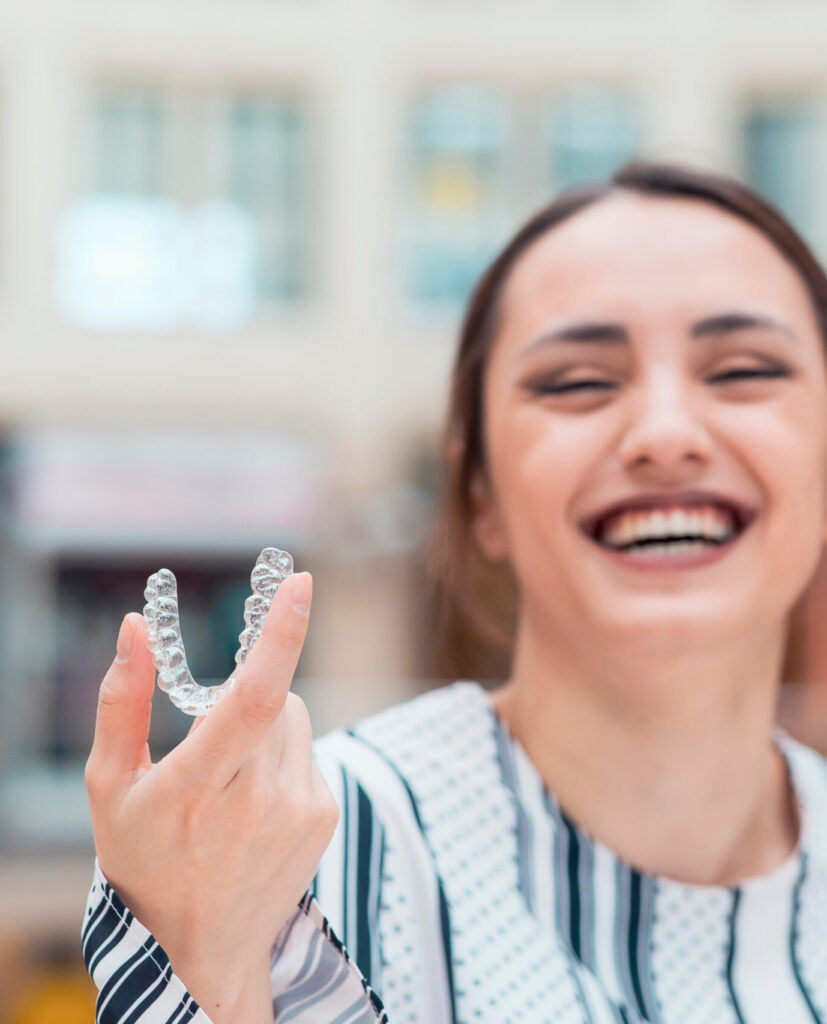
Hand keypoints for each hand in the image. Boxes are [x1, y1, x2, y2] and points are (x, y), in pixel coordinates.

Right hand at [85, 572, 338, 1022]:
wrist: (198, 946)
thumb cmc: (144, 858)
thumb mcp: (111, 785)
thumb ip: (121, 701)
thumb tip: (136, 627)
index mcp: (196, 788)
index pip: (253, 698)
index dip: (280, 635)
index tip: (299, 583)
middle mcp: (257, 800)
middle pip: (275, 698)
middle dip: (247, 696)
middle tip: (212, 744)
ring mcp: (299, 810)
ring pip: (296, 717)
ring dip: (267, 725)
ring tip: (232, 780)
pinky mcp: (323, 815)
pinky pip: (308, 749)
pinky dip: (283, 756)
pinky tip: (256, 802)